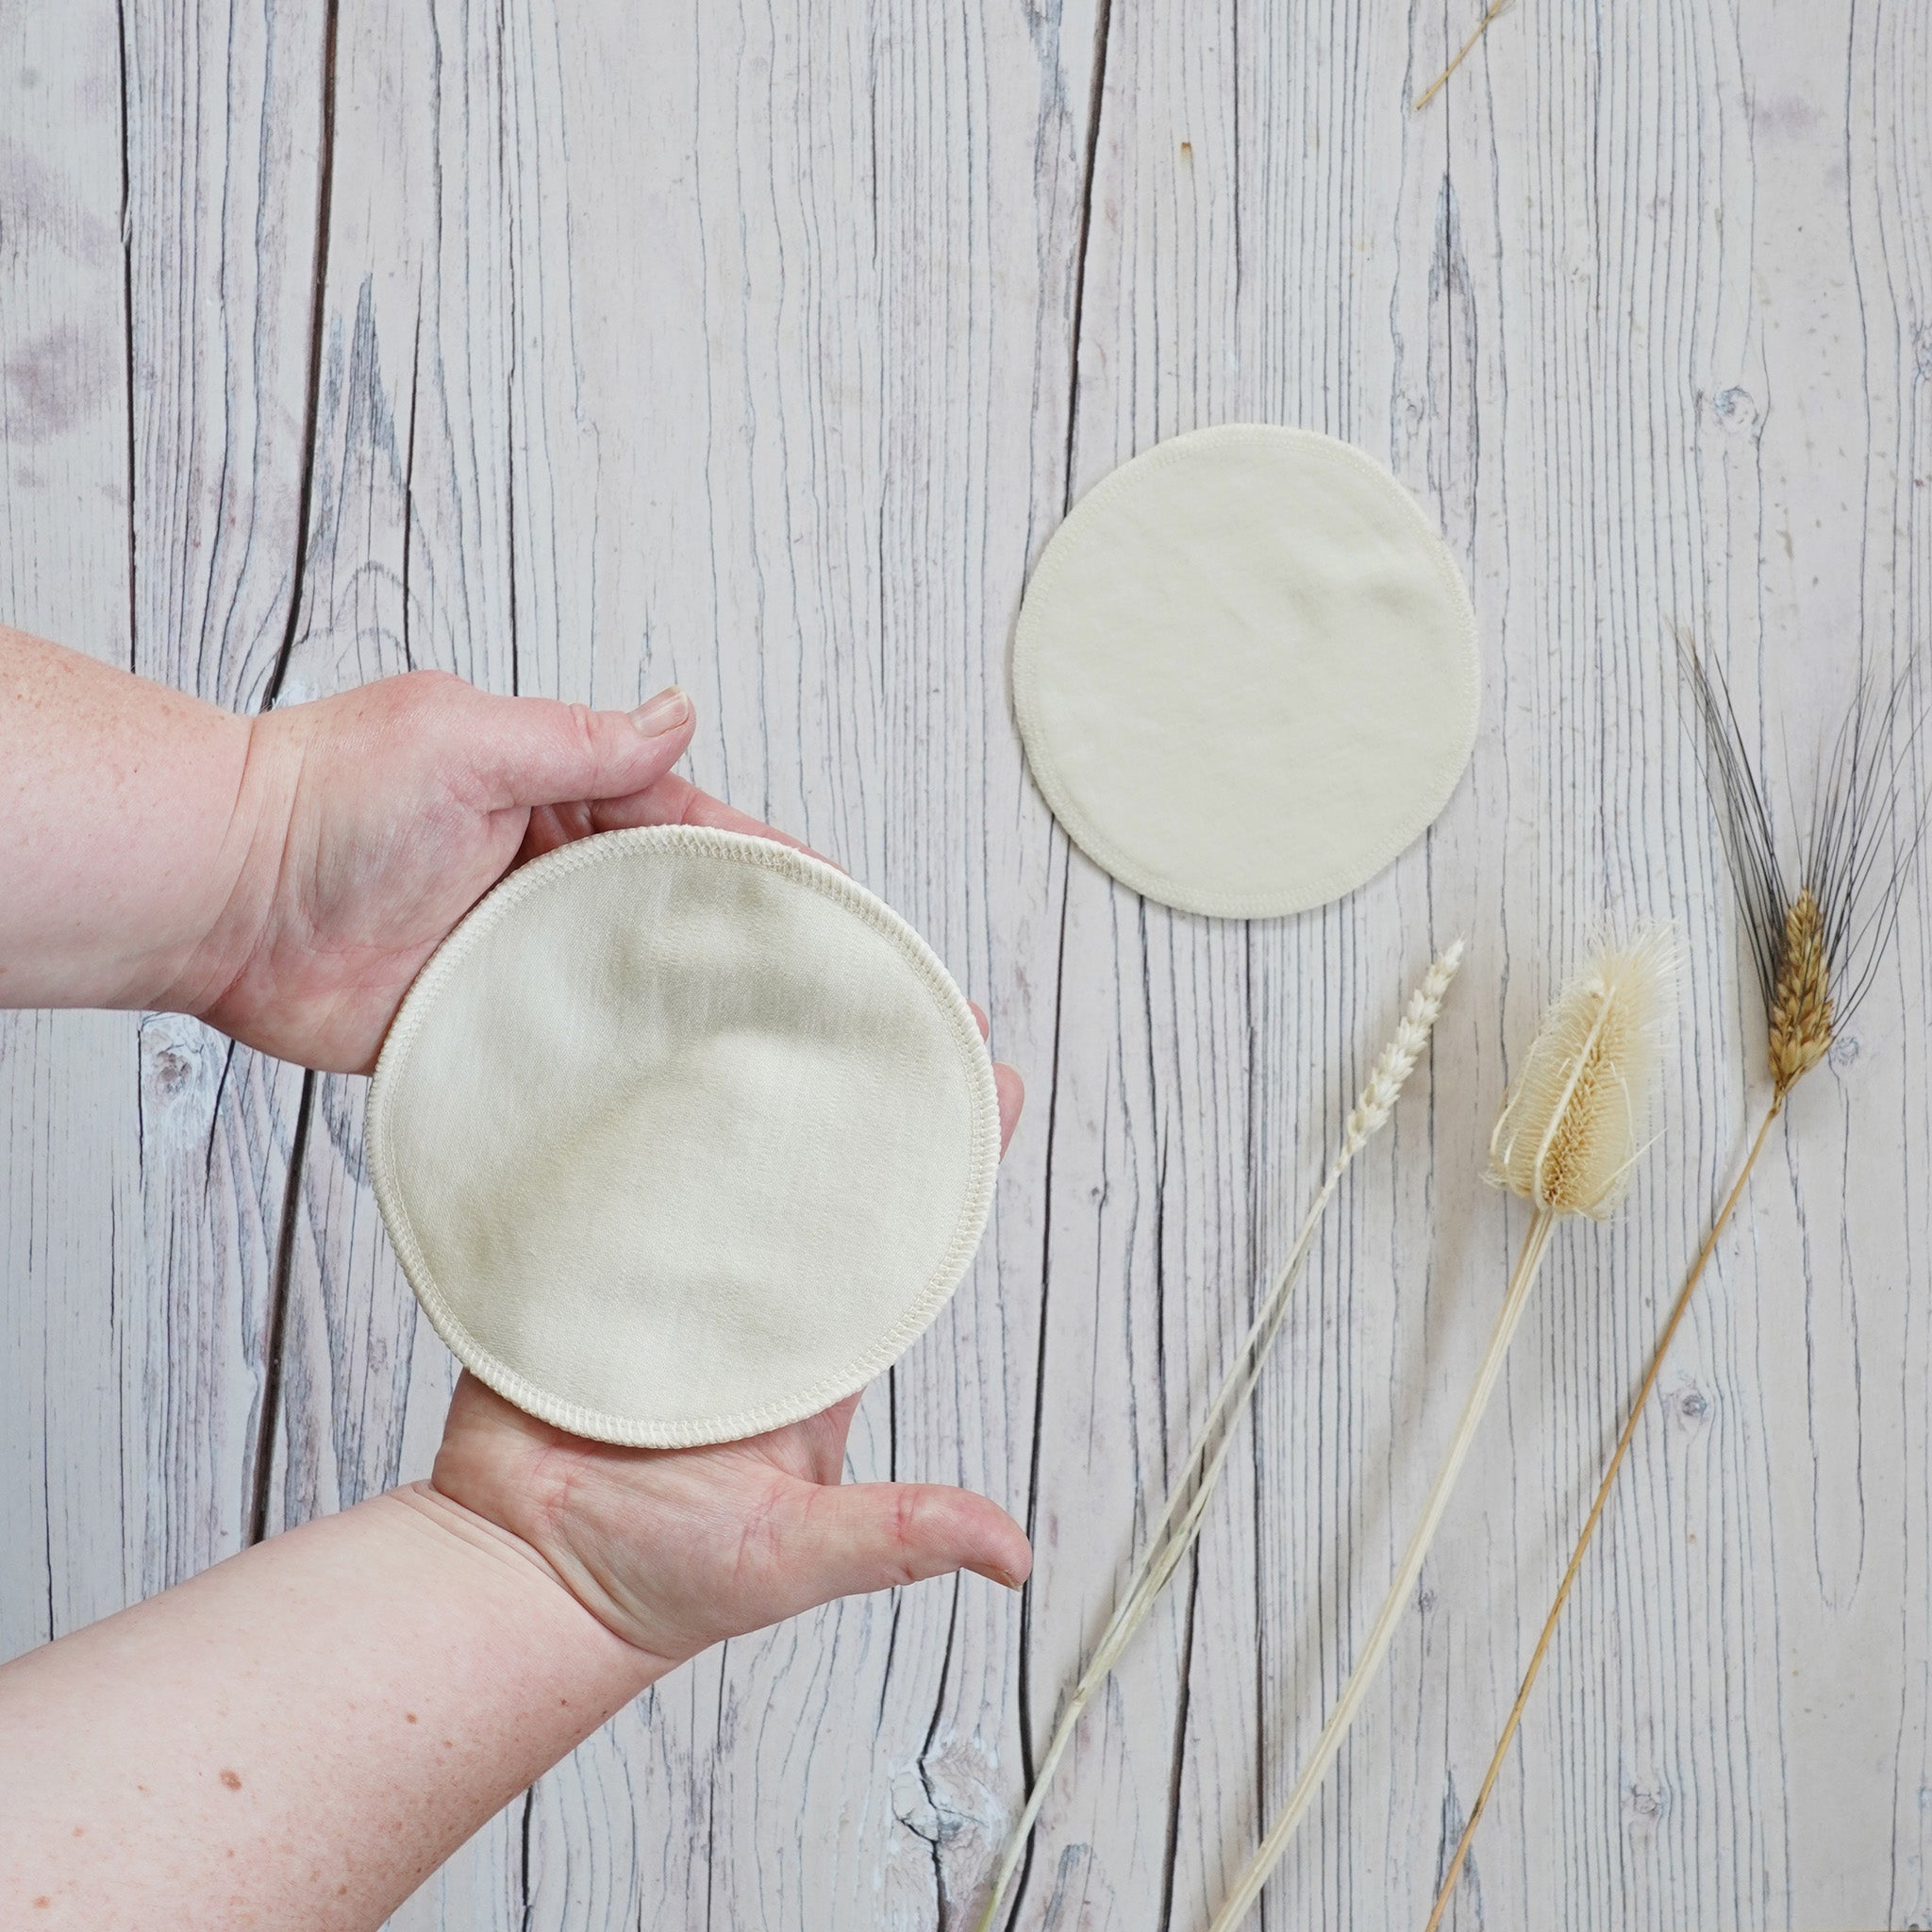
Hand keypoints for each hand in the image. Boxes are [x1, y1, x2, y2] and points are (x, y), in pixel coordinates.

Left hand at [186, 669, 778, 1071]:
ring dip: (681, 1005)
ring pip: (620, 978)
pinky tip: (664, 1085)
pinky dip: (607, 1060)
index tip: (823, 887)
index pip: (676, 820)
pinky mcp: (476, 1020)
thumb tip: (680, 712)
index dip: (752, 854)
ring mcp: (511, 949)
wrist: (215, 896)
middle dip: (735, 935)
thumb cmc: (321, 796)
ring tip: (766, 1044)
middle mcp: (539, 871)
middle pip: (662, 905)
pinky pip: (557, 1041)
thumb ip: (580, 741)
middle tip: (817, 977)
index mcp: (548, 793)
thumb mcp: (465, 739)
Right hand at [427, 1031, 1028, 1665]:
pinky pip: (617, 1176)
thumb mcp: (788, 1556)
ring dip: (748, 1080)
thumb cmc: (656, 1584)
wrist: (513, 1580)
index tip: (993, 1071)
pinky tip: (646, 1045)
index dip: (954, 1155)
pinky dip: (630, 1118)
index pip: (907, 1232)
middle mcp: (757, 1291)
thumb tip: (1014, 1556)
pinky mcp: (588, 1262)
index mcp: (823, 1346)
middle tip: (892, 980)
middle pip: (820, 1164)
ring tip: (776, 977)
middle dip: (859, 1078)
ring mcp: (672, 1266)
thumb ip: (891, 1539)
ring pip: (724, 1154)